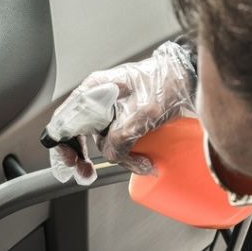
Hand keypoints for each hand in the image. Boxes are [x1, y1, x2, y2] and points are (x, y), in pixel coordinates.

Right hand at [47, 41, 196, 183]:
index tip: (72, 162)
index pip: (64, 121)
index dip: (63, 145)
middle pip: (79, 134)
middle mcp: (97, 99)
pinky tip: (142, 161)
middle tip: (86, 172)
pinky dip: (129, 155)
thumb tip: (110, 156)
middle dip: (83, 157)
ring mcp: (110, 110)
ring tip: (140, 163)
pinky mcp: (124, 119)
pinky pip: (119, 142)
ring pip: (103, 142)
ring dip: (120, 158)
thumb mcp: (140, 114)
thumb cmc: (166, 83)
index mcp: (93, 91)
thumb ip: (118, 139)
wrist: (188, 78)